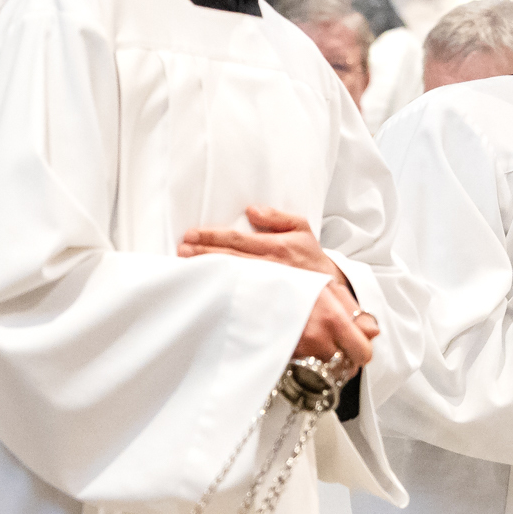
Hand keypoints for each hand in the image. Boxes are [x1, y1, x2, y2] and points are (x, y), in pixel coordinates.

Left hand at [178, 206, 342, 280]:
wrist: (331, 295)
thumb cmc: (312, 261)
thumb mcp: (302, 230)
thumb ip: (278, 218)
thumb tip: (252, 210)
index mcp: (277, 246)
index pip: (237, 239)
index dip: (212, 236)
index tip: (191, 234)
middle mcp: (270, 266)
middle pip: (229, 257)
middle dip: (202, 253)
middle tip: (181, 249)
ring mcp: (267, 286)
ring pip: (231, 276)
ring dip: (206, 269)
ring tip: (185, 264)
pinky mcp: (266, 302)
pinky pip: (240, 295)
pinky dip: (221, 290)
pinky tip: (205, 286)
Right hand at [293, 279, 378, 367]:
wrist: (260, 286)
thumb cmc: (294, 283)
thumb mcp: (330, 288)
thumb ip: (355, 311)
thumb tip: (374, 331)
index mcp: (334, 320)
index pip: (363, 353)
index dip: (362, 351)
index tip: (358, 346)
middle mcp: (318, 339)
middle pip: (345, 367)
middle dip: (345, 359)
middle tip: (338, 346)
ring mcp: (300, 352)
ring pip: (325, 370)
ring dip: (325, 362)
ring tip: (317, 344)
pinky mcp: (285, 358)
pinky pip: (304, 369)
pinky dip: (306, 362)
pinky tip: (302, 346)